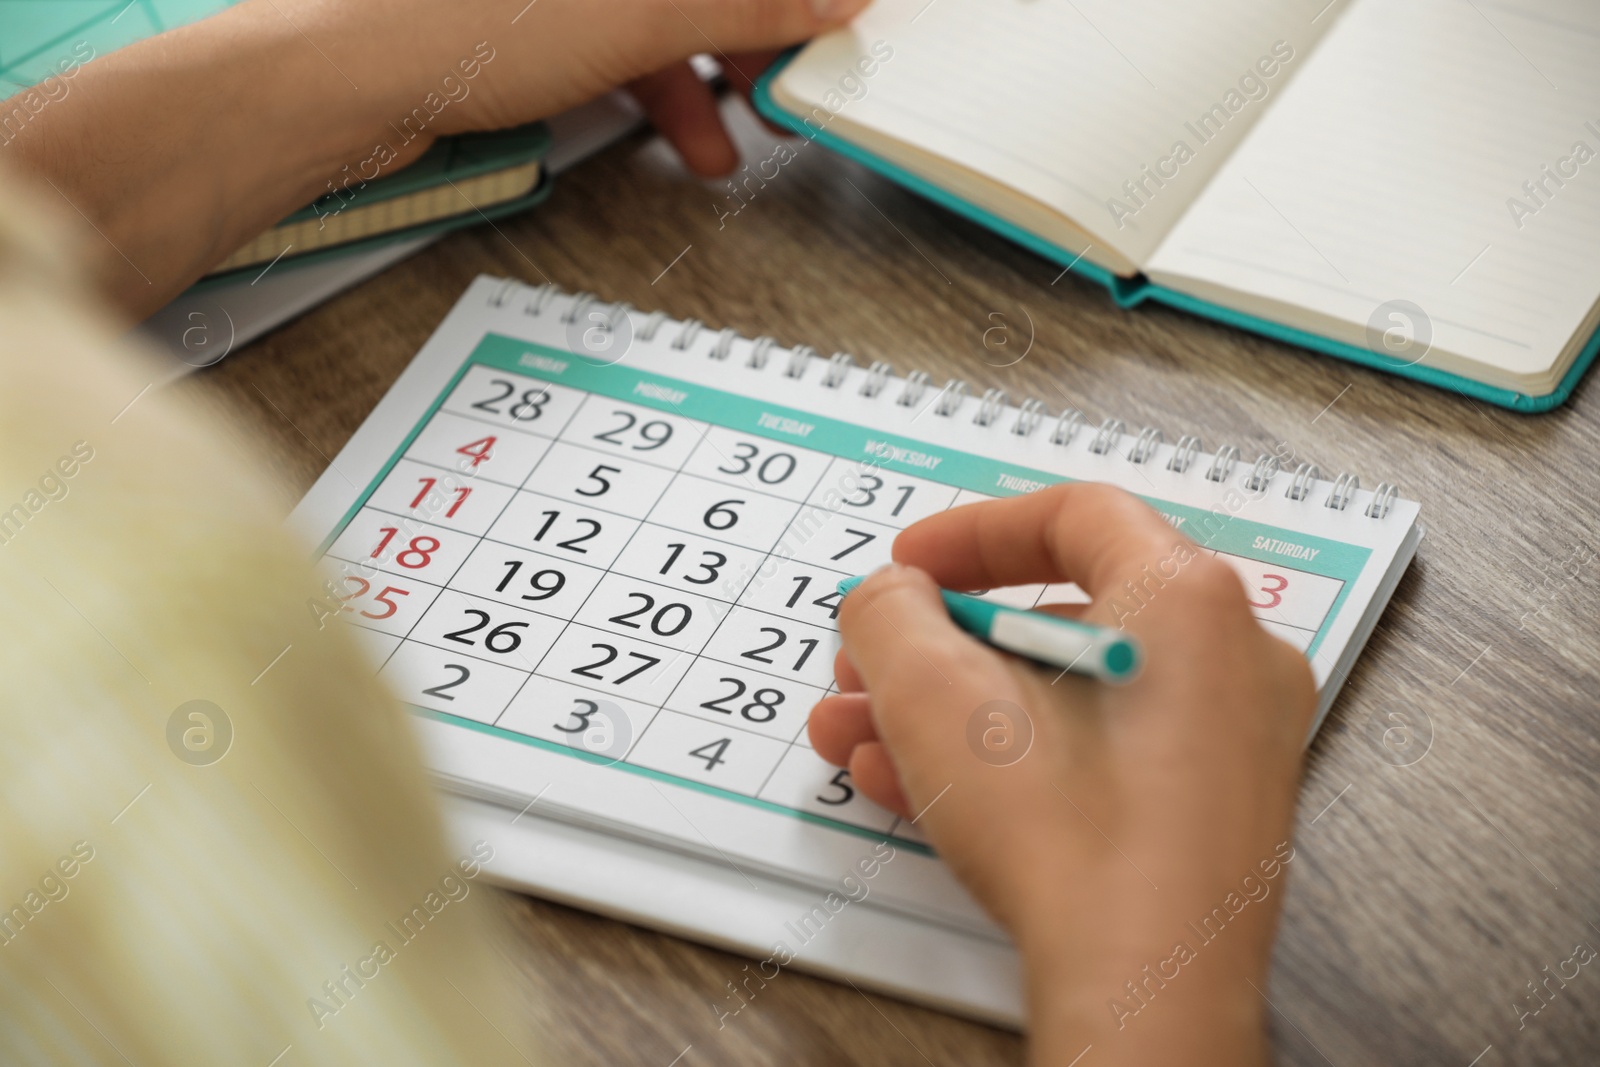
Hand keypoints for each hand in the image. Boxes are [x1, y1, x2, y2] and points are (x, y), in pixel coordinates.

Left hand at [358, 0, 860, 175]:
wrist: (349, 79)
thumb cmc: (469, 19)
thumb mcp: (644, 15)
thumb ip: (748, 6)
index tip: (834, 21)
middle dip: (753, 34)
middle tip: (792, 82)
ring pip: (662, 15)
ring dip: (711, 78)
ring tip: (740, 138)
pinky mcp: (530, 16)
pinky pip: (621, 42)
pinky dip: (658, 90)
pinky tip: (684, 139)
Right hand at [808, 484, 1315, 1065]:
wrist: (1144, 990)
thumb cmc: (1070, 842)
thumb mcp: (933, 695)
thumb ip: (891, 611)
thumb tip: (892, 597)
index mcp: (1186, 599)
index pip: (1075, 515)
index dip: (972, 530)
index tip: (910, 565)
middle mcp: (1229, 659)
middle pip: (1061, 614)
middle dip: (941, 643)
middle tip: (876, 663)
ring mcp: (1230, 743)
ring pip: (1069, 695)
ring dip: (955, 709)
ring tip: (866, 736)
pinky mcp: (1210, 814)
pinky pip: (1097, 755)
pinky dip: (1010, 757)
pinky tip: (919, 786)